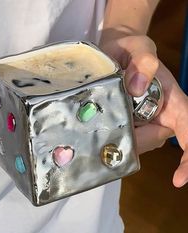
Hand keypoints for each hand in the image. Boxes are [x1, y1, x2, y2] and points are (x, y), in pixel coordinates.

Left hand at [100, 32, 187, 186]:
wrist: (115, 53)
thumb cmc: (132, 49)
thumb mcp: (140, 47)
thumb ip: (143, 61)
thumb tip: (136, 88)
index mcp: (172, 102)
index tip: (179, 179)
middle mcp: (159, 118)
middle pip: (151, 141)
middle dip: (132, 137)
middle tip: (112, 113)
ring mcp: (142, 124)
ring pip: (133, 142)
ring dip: (118, 133)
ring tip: (105, 109)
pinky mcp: (127, 125)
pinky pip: (119, 137)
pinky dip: (109, 133)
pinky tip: (101, 119)